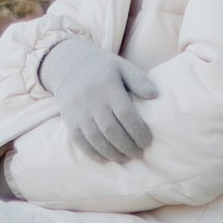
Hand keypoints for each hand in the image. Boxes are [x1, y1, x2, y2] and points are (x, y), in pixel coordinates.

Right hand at [40, 34, 152, 163]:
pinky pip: (81, 142)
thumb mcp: (121, 66)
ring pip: (97, 140)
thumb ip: (138, 80)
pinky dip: (94, 153)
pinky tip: (106, 158)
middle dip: (128, 147)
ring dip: (113, 153)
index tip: (147, 141)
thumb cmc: (101, 68)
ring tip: (126, 158)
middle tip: (139, 154)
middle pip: (112, 131)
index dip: (138, 132)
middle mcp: (92, 100)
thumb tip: (155, 95)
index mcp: (108, 86)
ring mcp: (79, 112)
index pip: (126, 115)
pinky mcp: (69, 120)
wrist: (68, 64)